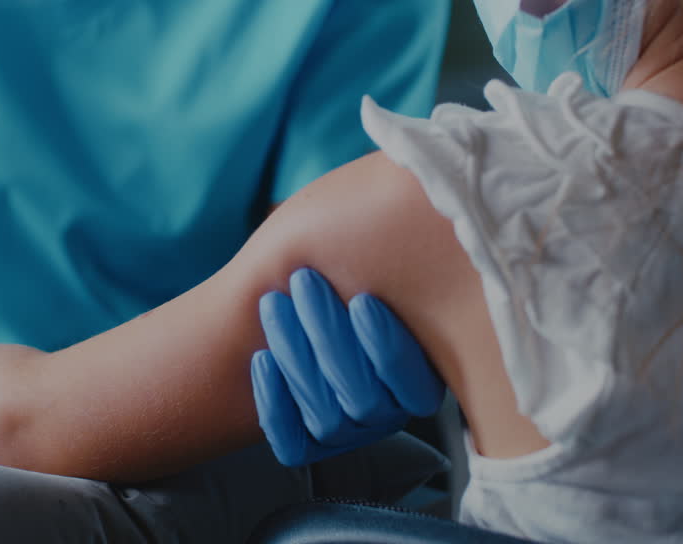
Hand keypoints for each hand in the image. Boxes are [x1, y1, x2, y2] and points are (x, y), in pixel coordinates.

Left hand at [252, 269, 444, 466]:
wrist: (289, 295)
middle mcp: (388, 411)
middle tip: (303, 280)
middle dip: (330, 337)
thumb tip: (406, 237)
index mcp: (422, 379)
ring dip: (297, 359)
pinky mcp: (305, 443)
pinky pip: (292, 445)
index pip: (416, 387)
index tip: (362, 301)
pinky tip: (260, 359)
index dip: (389, 348)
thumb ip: (387, 256)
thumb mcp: (365, 253)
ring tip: (273, 303)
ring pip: (327, 420)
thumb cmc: (337, 264)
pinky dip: (275, 404)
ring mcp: (347, 431)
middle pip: (365, 401)